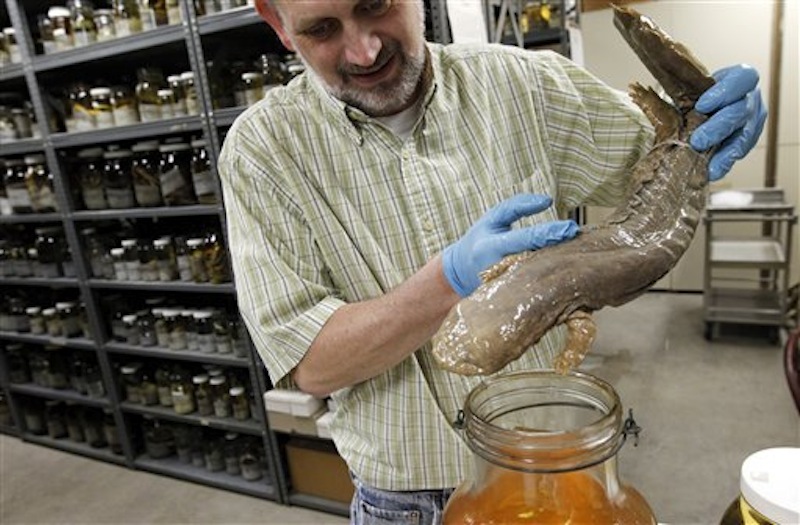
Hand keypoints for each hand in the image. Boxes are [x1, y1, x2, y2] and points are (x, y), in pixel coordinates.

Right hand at [442, 194, 578, 296]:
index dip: (549, 234)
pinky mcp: (514, 298)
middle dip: (561, 250)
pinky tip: (567, 269)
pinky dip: (553, 277)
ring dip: (560, 264)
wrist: (460, 273)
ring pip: (540, 276)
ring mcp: (508, 286)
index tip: (570, 228)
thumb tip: (547, 200)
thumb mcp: (492, 218)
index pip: (526, 238)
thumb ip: (517, 206)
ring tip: (579, 252)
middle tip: (581, 239)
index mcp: (493, 246)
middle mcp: (501, 268)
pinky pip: (537, 287)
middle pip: (538, 259)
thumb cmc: (480, 241)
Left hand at [690, 65, 767, 180]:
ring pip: (745, 135)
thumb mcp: (690, 87)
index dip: (725, 92)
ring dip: (726, 152)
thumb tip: (647, 99)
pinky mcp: (746, 140)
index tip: (701, 106)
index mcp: (740, 78)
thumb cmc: (699, 94)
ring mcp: (751, 121)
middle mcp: (750, 99)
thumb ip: (680, 92)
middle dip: (719, 127)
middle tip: (698, 141)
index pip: (742, 79)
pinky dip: (725, 162)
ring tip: (709, 166)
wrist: (702, 108)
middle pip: (742, 111)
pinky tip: (713, 171)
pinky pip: (739, 152)